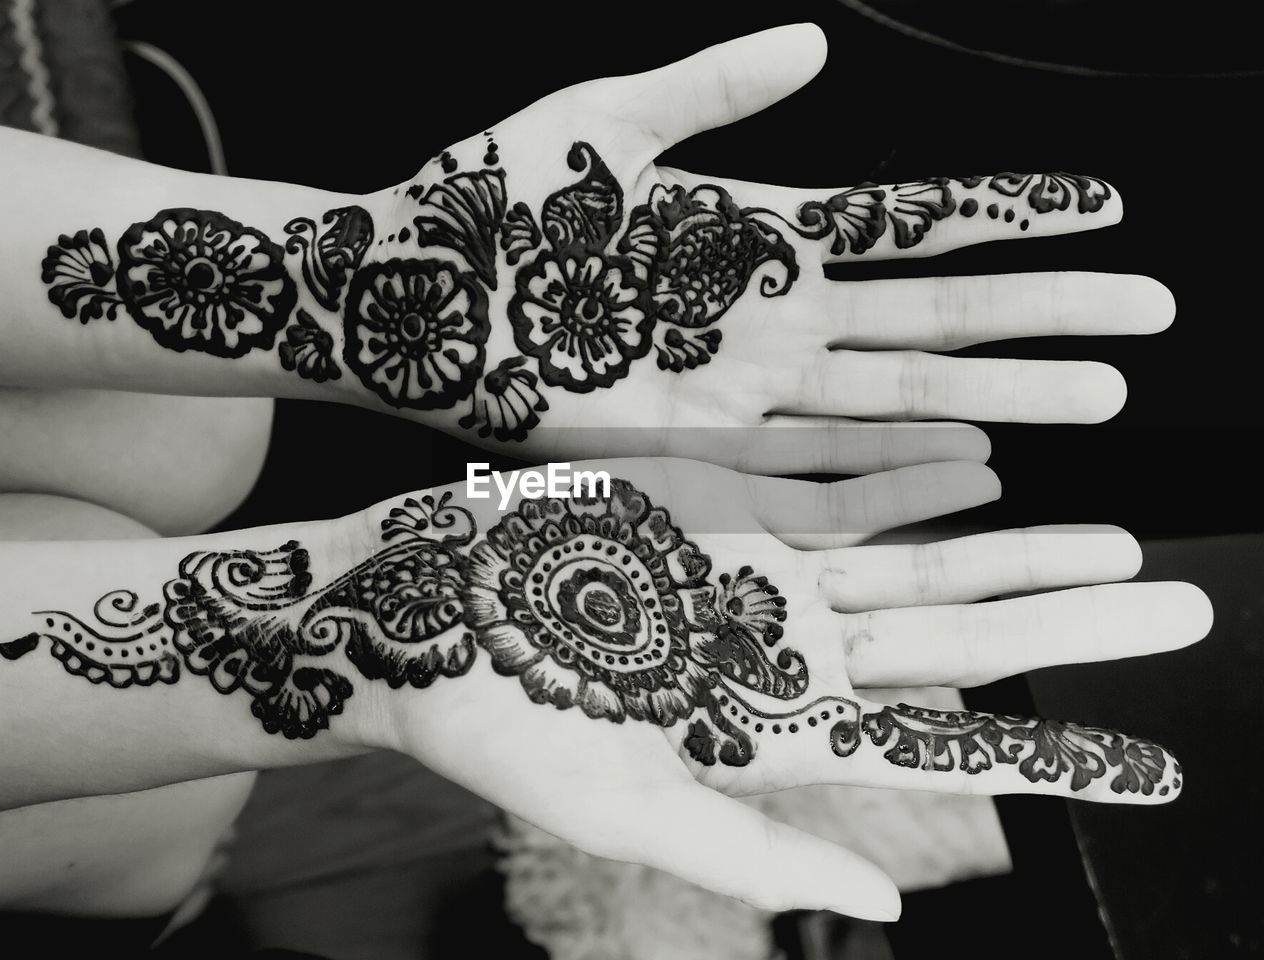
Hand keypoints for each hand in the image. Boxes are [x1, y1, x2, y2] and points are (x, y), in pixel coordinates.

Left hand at [297, 23, 1171, 473]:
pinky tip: (976, 461)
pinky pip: (817, 453)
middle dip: (1042, 315)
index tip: (1100, 206)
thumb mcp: (606, 120)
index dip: (1004, 213)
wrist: (406, 295)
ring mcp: (740, 381)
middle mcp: (767, 313)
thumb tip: (819, 41)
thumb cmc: (489, 201)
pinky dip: (897, 457)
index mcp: (755, 230)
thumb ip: (712, 87)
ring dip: (998, 392)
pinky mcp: (696, 441)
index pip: (908, 219)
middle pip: (932, 311)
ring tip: (1098, 394)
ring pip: (896, 386)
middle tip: (1148, 322)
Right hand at [343, 458, 1207, 919]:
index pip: (947, 749)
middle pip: (961, 641)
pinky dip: (916, 482)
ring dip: (1019, 553)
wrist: (421, 612)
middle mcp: (789, 655)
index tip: (1163, 769)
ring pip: (921, 562)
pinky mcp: (723, 514)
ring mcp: (763, 578)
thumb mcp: (625, 811)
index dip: (1056, 760)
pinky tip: (988, 471)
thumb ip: (756, 852)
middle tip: (1187, 608)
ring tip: (1120, 545)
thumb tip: (887, 897)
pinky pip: (841, 493)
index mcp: (778, 735)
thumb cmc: (504, 728)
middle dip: (1074, 627)